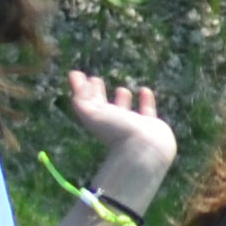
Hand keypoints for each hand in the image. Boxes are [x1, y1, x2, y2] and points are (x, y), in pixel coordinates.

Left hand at [65, 68, 175, 205]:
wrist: (143, 151)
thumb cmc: (117, 132)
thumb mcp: (92, 113)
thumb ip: (80, 96)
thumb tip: (74, 76)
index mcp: (99, 120)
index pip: (87, 102)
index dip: (82, 89)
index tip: (77, 74)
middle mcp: (114, 122)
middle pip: (102, 105)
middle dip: (97, 92)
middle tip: (95, 79)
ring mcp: (133, 124)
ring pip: (125, 109)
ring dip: (122, 99)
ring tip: (121, 89)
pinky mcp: (151, 125)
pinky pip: (148, 110)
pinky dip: (146, 100)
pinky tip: (144, 90)